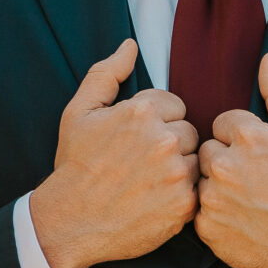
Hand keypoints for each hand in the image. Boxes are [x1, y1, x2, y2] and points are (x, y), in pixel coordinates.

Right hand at [30, 39, 198, 267]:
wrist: (70, 222)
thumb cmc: (74, 165)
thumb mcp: (79, 112)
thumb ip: (106, 74)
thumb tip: (131, 45)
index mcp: (142, 112)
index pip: (175, 105)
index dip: (156, 122)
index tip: (136, 141)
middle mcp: (164, 140)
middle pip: (189, 132)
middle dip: (170, 144)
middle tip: (142, 164)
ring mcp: (176, 174)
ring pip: (195, 160)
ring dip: (178, 169)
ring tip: (149, 182)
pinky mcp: (184, 205)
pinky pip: (197, 190)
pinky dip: (181, 195)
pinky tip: (156, 200)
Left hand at [195, 53, 267, 267]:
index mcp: (247, 136)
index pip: (223, 124)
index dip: (242, 141)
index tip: (261, 158)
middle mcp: (224, 165)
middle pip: (207, 151)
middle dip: (225, 161)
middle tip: (255, 181)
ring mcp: (213, 198)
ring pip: (200, 181)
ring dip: (218, 188)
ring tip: (249, 201)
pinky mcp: (207, 228)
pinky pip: (199, 212)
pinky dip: (215, 216)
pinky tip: (241, 220)